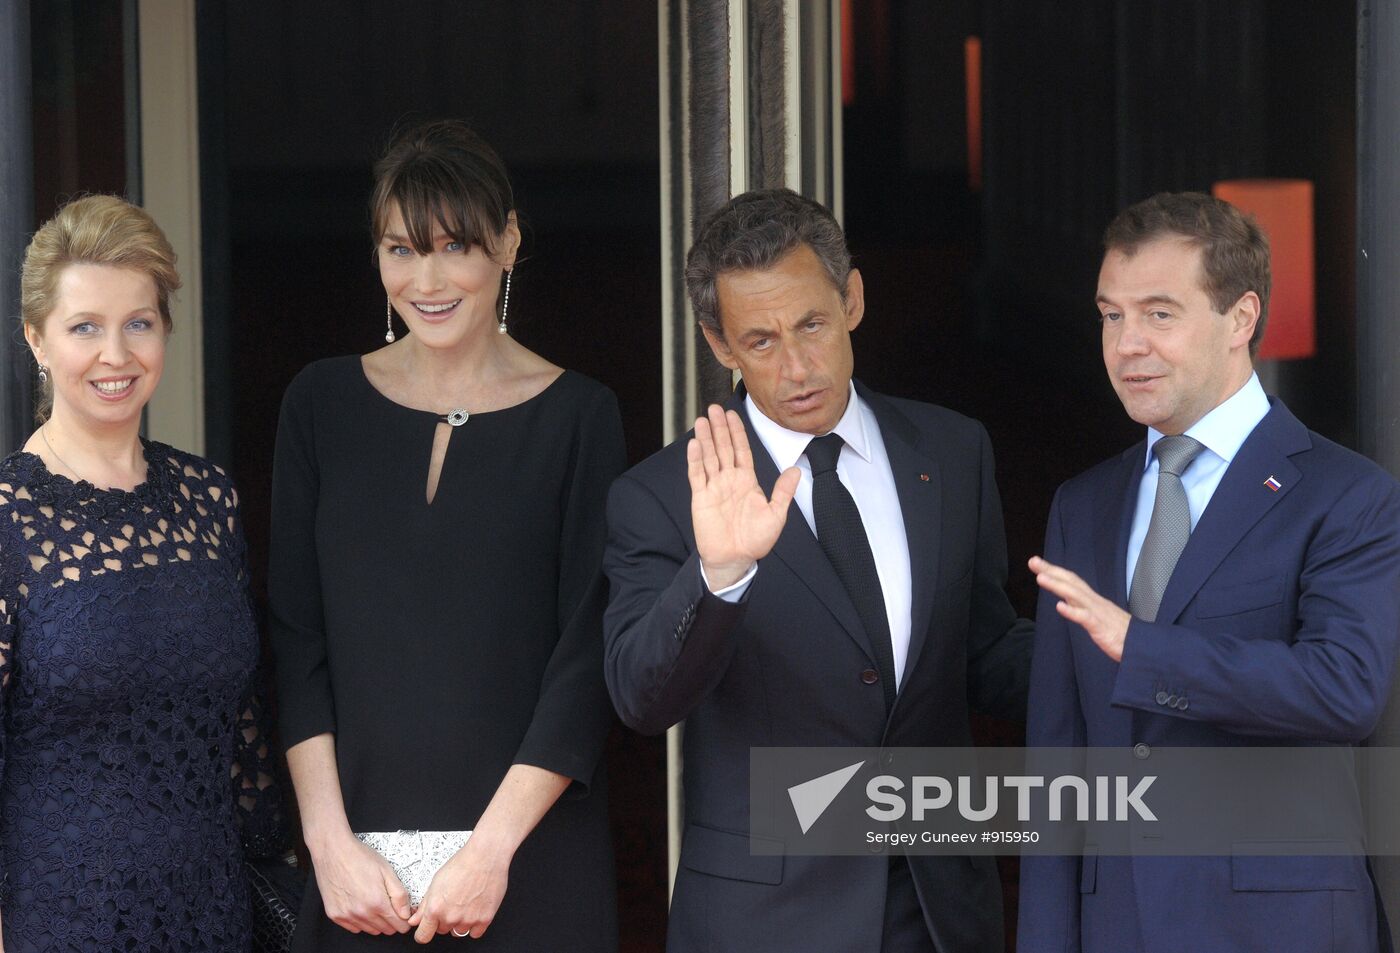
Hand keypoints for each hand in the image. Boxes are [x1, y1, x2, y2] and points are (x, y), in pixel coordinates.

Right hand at [309, 830, 411, 934]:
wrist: (333, 851)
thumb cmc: (360, 857)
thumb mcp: (387, 871)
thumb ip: (399, 895)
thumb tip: (406, 914)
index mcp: (377, 902)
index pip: (398, 926)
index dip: (404, 920)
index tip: (403, 913)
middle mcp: (361, 913)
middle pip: (386, 930)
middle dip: (392, 920)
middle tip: (389, 905)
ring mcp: (347, 916)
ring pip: (370, 930)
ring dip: (376, 922)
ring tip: (374, 903)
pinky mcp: (335, 915)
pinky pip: (354, 928)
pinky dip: (360, 921)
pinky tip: (361, 906)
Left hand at [408, 836, 509, 942]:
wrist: (485, 857)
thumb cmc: (462, 864)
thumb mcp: (436, 882)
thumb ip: (424, 905)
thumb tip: (415, 920)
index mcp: (435, 908)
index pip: (423, 936)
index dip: (423, 933)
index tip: (426, 930)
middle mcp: (451, 917)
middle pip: (442, 931)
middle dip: (443, 920)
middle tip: (451, 903)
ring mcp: (468, 919)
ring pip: (458, 932)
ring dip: (459, 922)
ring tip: (465, 903)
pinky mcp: (484, 919)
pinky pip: (475, 933)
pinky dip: (474, 925)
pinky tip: (474, 910)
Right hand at [688, 404, 799, 589]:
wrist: (736, 559)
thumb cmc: (756, 540)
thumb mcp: (776, 514)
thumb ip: (784, 491)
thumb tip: (796, 470)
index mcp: (747, 481)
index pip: (741, 450)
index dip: (737, 432)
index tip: (733, 414)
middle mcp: (729, 480)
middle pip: (723, 448)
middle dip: (719, 428)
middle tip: (714, 408)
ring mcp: (714, 487)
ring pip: (709, 457)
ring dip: (706, 438)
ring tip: (702, 420)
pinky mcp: (701, 498)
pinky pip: (697, 475)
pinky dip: (695, 459)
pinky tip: (694, 443)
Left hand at [1030, 555, 1131, 661]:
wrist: (1142, 647)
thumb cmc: (1120, 633)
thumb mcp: (1096, 617)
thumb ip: (1081, 607)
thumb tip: (1065, 600)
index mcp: (1092, 600)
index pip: (1071, 581)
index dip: (1054, 571)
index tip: (1037, 563)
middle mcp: (1094, 602)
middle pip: (1071, 582)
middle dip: (1051, 571)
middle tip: (1032, 561)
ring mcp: (1098, 613)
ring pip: (1076, 595)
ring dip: (1057, 586)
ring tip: (1040, 577)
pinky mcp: (1102, 628)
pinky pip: (1086, 618)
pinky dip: (1072, 612)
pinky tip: (1059, 606)